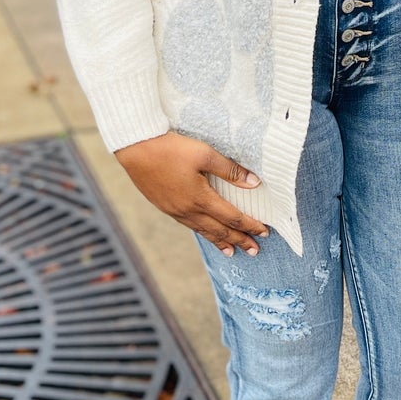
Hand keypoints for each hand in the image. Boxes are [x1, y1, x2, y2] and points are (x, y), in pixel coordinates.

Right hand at [115, 132, 267, 256]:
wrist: (136, 148)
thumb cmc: (171, 148)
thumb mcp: (204, 154)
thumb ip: (230, 170)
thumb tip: (254, 183)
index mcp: (200, 198)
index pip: (232, 217)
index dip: (250, 226)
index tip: (264, 232)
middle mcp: (188, 210)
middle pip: (219, 230)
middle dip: (239, 240)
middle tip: (254, 251)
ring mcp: (175, 210)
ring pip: (203, 231)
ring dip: (220, 241)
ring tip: (232, 252)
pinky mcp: (165, 206)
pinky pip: (189, 225)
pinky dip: (202, 232)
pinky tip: (205, 232)